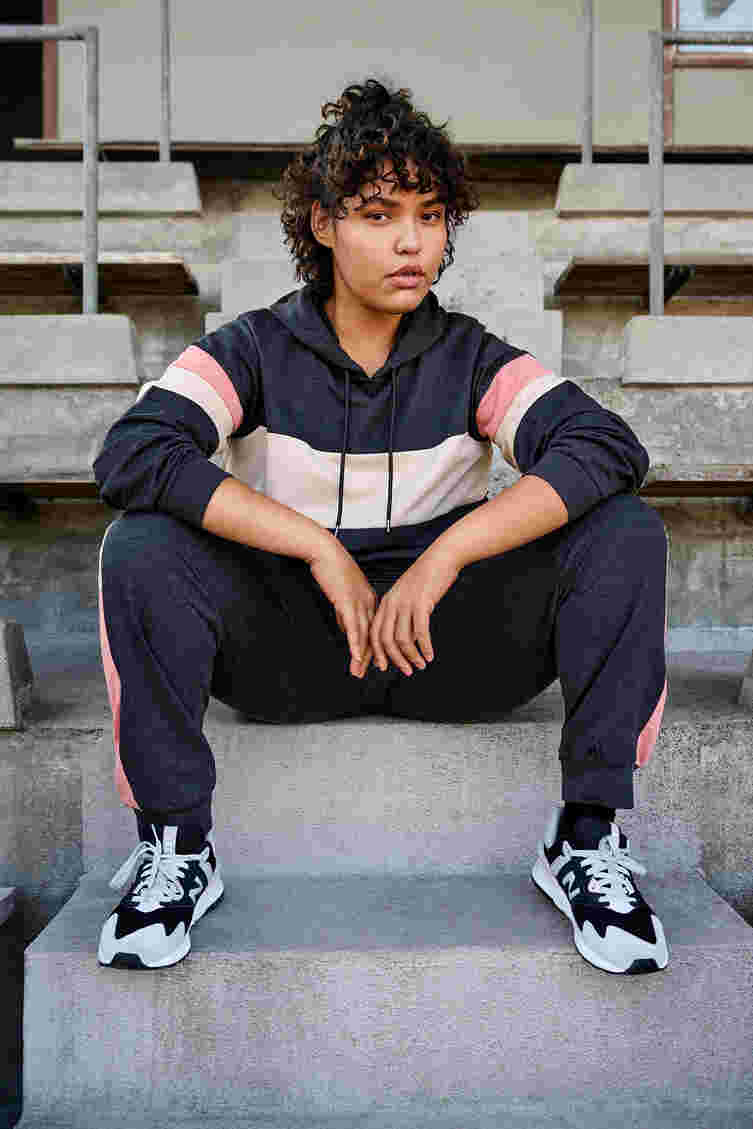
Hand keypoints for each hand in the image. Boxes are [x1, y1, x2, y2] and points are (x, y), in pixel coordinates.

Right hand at [309, 541, 377, 677]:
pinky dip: (355, 644)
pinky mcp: (347, 602)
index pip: (375, 629)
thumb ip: (345, 612)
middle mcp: (368, 603)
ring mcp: (359, 603)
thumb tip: (346, 629)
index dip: (377, 647)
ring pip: (364, 635)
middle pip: (373, 635)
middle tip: (378, 672)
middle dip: (374, 656)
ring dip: (363, 656)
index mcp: (370, 600)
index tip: (378, 662)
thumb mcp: (342, 593)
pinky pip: (353, 627)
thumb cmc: (332, 568)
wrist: (325, 552)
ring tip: (360, 672)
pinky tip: (357, 657)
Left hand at [369, 549, 459, 675]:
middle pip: (385, 640)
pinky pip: (420, 632)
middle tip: (406, 671)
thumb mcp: (408, 596)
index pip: (374, 633)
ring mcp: (406, 604)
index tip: (383, 667)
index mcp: (386, 602)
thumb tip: (407, 640)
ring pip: (402, 640)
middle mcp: (392, 604)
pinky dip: (424, 647)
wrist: (441, 558)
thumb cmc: (427, 578)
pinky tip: (430, 655)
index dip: (377, 653)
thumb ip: (403, 616)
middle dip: (394, 660)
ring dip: (411, 657)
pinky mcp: (422, 603)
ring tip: (420, 665)